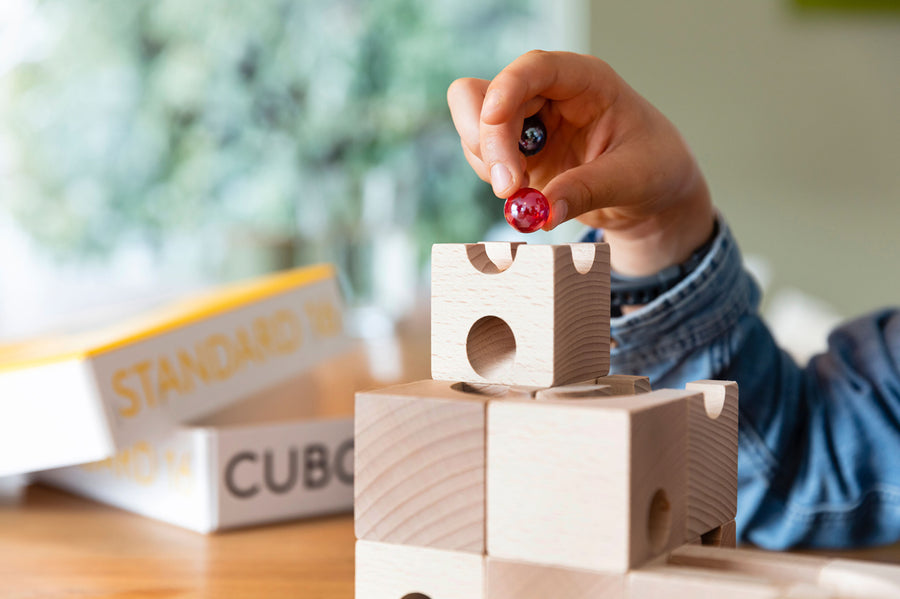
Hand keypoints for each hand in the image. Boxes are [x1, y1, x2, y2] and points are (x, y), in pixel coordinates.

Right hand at [447, 50, 714, 275]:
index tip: (493, 120)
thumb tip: (542, 212)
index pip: (536, 68)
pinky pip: (483, 158)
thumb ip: (587, 190)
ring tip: (524, 195)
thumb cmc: (654, 169)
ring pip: (476, 126)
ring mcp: (528, 123)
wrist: (651, 195)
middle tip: (508, 188)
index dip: (508, 87)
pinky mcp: (517, 154)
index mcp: (585, 81)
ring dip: (488, 164)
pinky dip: (494, 180)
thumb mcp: (632, 178)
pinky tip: (526, 197)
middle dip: (488, 141)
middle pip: (486, 96)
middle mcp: (549, 95)